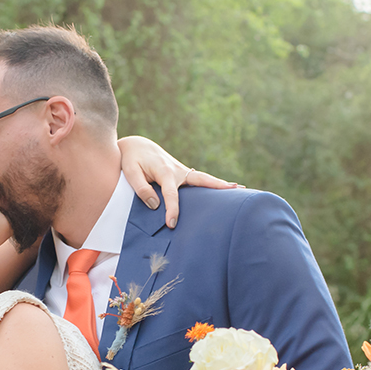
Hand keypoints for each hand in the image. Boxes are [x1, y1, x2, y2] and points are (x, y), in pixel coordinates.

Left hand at [117, 135, 238, 229]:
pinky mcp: (182, 173)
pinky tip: (223, 191)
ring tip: (240, 190)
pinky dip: (212, 184)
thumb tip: (155, 204)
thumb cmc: (131, 159)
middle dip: (217, 185)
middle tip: (235, 190)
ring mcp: (182, 170)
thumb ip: (141, 188)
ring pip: (203, 179)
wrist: (136, 145)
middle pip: (201, 179)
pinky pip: (199, 180)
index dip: (172, 210)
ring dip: (221, 184)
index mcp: (164, 171)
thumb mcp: (130, 172)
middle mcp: (177, 170)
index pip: (171, 194)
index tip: (171, 224)